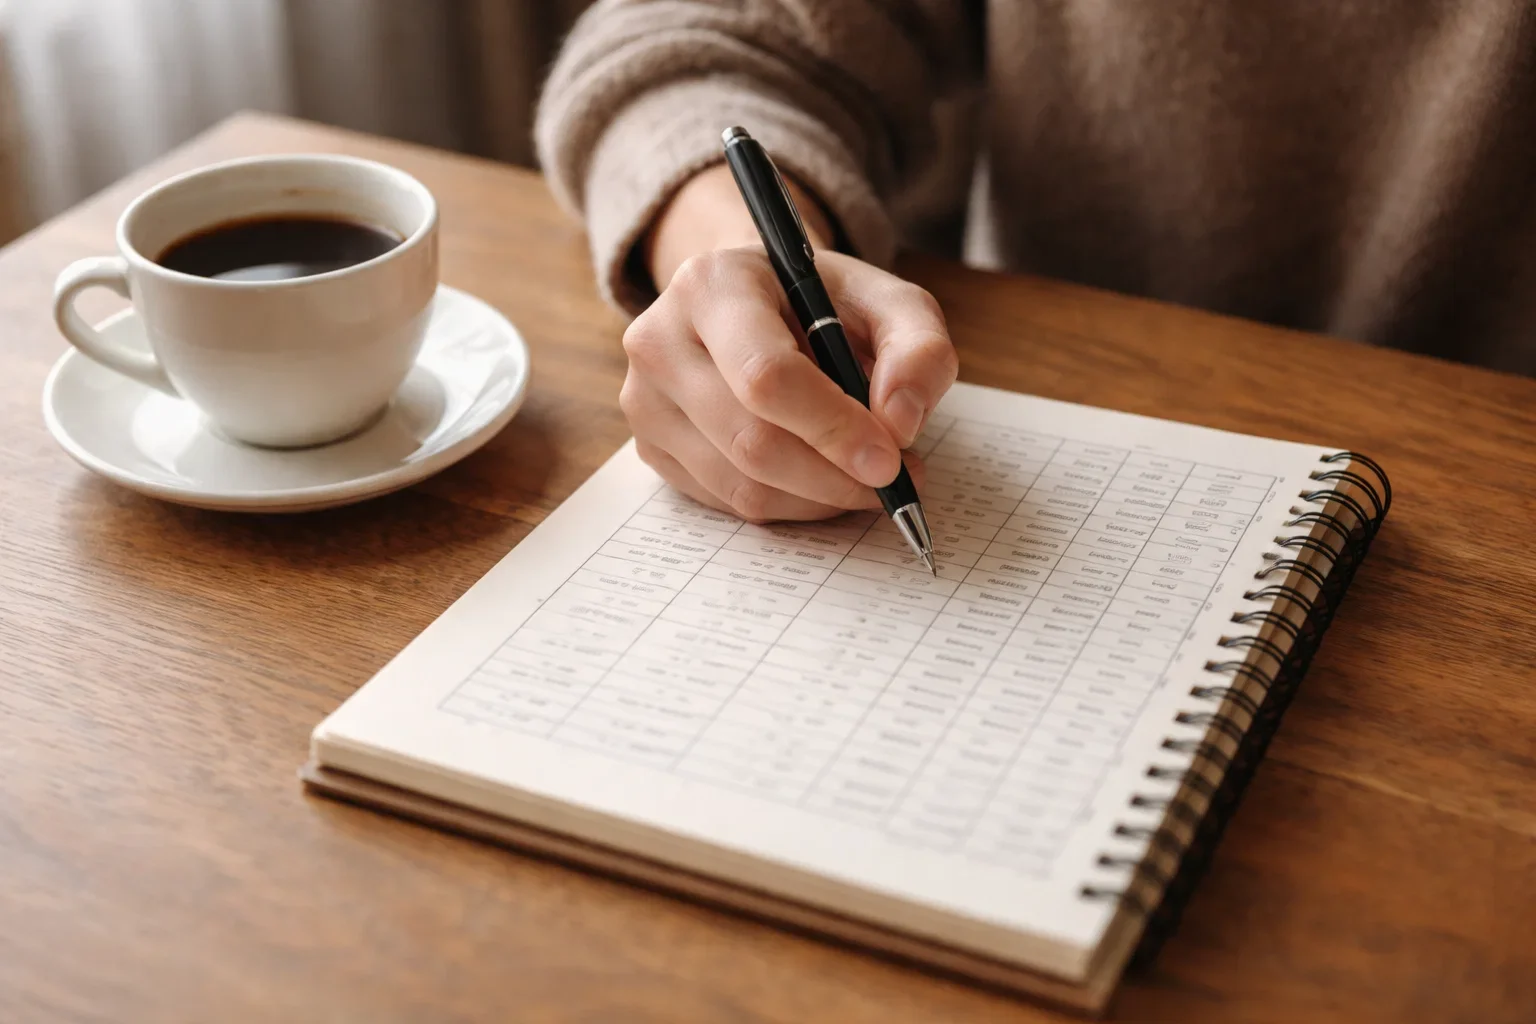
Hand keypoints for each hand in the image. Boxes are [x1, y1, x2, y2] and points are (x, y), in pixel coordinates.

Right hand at [621, 167, 956, 521]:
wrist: (753, 302)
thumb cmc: (821, 303)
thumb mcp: (887, 302)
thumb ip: (917, 349)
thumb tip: (899, 423)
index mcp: (711, 285)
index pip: (765, 374)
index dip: (832, 427)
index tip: (889, 459)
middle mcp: (659, 340)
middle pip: (751, 440)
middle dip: (833, 476)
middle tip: (892, 480)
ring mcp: (644, 400)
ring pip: (741, 484)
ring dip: (819, 498)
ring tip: (864, 478)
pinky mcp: (650, 447)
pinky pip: (727, 503)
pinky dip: (790, 505)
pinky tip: (821, 479)